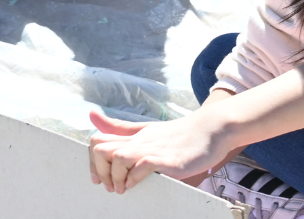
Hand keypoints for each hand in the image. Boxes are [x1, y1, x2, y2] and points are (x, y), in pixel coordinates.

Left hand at [88, 108, 235, 193]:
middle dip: (98, 171)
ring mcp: (154, 149)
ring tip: (122, 188)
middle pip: (101, 148)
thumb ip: (121, 128)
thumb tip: (92, 114)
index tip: (99, 179)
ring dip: (115, 177)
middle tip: (109, 186)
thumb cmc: (180, 135)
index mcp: (135, 135)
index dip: (91, 162)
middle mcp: (140, 140)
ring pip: (118, 156)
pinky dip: (134, 178)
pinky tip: (137, 184)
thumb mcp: (147, 130)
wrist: (211, 129)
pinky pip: (143, 165)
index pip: (98, 141)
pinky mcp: (169, 160)